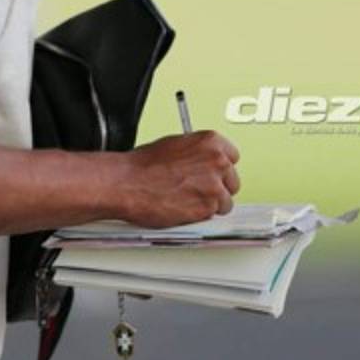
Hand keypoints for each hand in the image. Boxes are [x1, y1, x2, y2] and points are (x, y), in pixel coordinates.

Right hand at [121, 131, 240, 227]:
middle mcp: (217, 162)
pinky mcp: (206, 208)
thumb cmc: (143, 166)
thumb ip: (198, 153)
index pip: (232, 157)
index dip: (220, 169)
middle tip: (197, 190)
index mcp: (211, 142)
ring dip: (210, 204)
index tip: (213, 174)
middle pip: (232, 181)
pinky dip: (199, 216)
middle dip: (218, 188)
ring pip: (225, 202)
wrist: (127, 183)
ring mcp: (214, 186)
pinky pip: (211, 216)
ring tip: (187, 200)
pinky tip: (183, 208)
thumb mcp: (176, 145)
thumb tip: (204, 162)